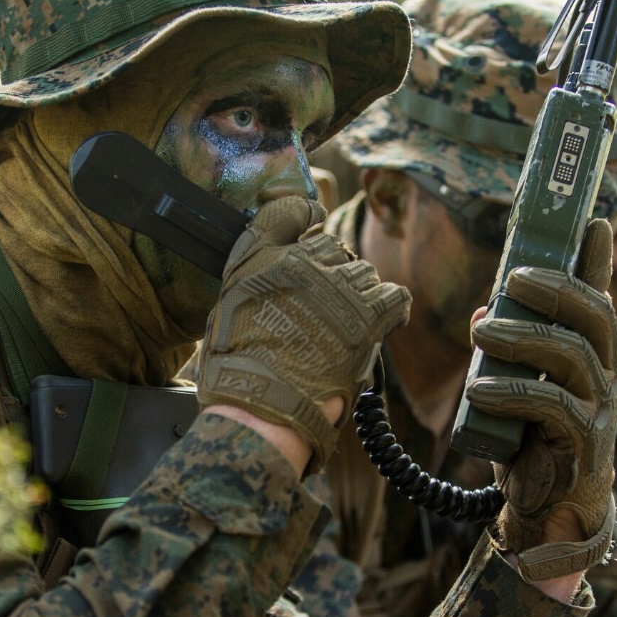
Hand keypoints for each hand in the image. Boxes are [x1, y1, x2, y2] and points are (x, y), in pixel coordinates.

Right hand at [197, 196, 410, 473]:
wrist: (262, 405)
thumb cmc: (235, 367)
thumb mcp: (222, 307)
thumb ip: (247, 274)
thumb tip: (273, 262)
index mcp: (262, 256)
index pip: (289, 211)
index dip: (303, 215)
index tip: (310, 219)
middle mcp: (302, 262)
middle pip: (333, 248)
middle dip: (330, 270)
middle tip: (320, 306)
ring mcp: (337, 287)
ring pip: (362, 273)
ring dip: (357, 294)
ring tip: (343, 325)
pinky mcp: (367, 316)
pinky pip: (394, 295)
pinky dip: (392, 306)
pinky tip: (386, 319)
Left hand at [463, 217, 616, 580]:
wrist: (548, 511)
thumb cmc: (534, 443)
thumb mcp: (517, 387)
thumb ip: (507, 351)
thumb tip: (483, 311)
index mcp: (595, 356)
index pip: (600, 299)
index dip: (599, 261)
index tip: (596, 221)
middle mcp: (607, 375)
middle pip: (595, 315)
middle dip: (557, 288)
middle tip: (514, 278)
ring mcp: (601, 408)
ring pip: (573, 353)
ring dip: (524, 336)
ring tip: (482, 331)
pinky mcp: (586, 441)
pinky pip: (552, 403)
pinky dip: (512, 390)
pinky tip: (481, 388)